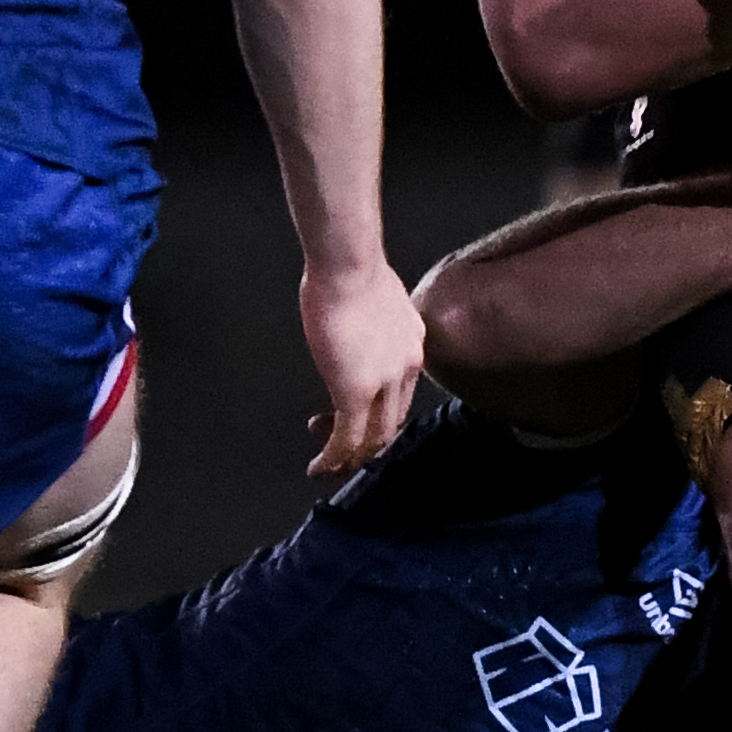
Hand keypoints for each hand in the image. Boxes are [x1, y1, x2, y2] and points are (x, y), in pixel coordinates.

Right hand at [298, 257, 425, 475]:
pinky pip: (348, 437)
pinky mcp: (355, 391)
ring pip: (373, 436)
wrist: (347, 264)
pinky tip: (319, 466)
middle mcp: (408, 365)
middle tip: (344, 454)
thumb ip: (372, 321)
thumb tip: (356, 326)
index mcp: (412, 342)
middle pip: (392, 421)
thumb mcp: (374, 296)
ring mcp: (385, 382)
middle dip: (367, 443)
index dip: (379, 412)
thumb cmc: (351, 267)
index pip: (401, 392)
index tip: (355, 416)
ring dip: (350, 456)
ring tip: (329, 467)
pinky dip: (334, 457)